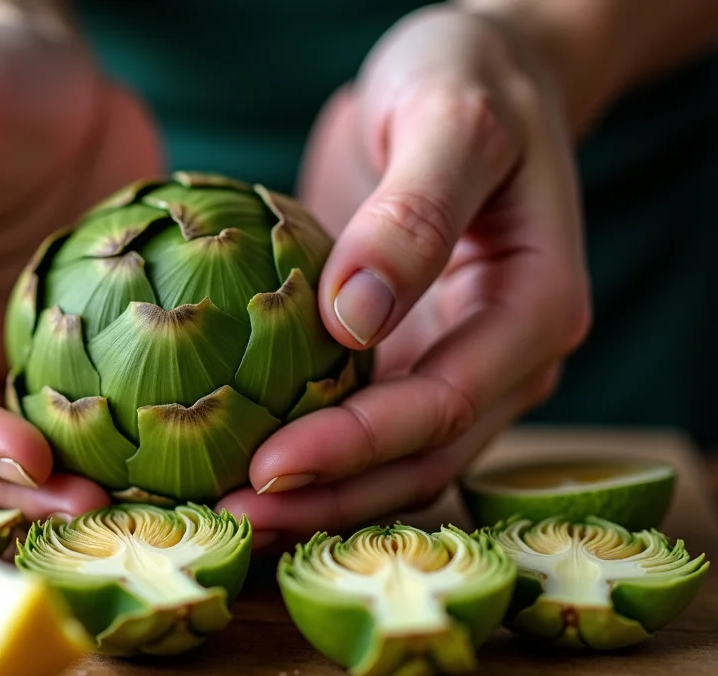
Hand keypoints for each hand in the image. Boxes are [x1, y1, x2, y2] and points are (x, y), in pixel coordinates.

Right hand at [0, 7, 162, 517]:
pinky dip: (132, 453)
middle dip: (22, 490)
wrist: (58, 83)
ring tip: (148, 508)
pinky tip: (189, 467)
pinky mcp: (85, 359)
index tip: (30, 457)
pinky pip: (101, 423)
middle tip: (100, 511)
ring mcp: (20, 358)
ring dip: (78, 490)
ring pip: (34, 455)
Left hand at [220, 6, 590, 540]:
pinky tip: (230, 466)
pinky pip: (360, 427)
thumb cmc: (468, 78)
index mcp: (535, 309)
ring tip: (221, 517)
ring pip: (392, 466)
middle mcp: (505, 360)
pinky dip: (309, 457)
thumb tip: (353, 320)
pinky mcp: (404, 359)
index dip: (356, 448)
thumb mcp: (450, 119)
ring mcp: (455, 365)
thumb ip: (416, 214)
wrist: (471, 73)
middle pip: (420, 461)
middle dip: (328, 499)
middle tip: (228, 520)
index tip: (265, 469)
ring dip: (315, 499)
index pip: (444, 405)